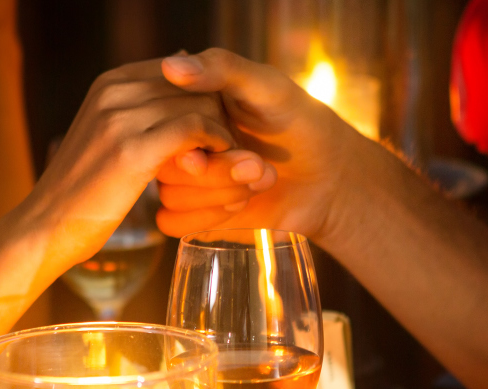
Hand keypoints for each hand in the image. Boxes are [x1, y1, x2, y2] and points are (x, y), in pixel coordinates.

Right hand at [19, 59, 239, 264]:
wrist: (45, 227)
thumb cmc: (82, 190)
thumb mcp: (106, 136)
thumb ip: (139, 110)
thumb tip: (178, 77)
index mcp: (109, 82)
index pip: (180, 70)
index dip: (205, 97)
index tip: (216, 128)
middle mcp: (113, 90)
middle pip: (193, 84)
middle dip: (218, 113)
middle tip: (228, 146)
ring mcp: (120, 117)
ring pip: (199, 103)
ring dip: (222, 131)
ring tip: (226, 158)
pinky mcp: (131, 149)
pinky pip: (194, 128)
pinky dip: (215, 143)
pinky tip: (216, 163)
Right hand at [155, 48, 376, 239]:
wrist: (327, 176)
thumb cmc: (299, 122)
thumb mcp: (268, 86)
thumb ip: (222, 69)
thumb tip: (171, 65)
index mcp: (186, 105)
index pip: (160, 122)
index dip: (190, 137)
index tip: (229, 140)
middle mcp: (179, 141)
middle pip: (164, 164)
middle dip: (217, 171)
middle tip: (258, 165)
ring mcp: (184, 179)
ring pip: (170, 196)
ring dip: (220, 193)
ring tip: (260, 179)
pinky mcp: (193, 214)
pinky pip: (171, 223)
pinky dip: (207, 217)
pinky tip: (241, 204)